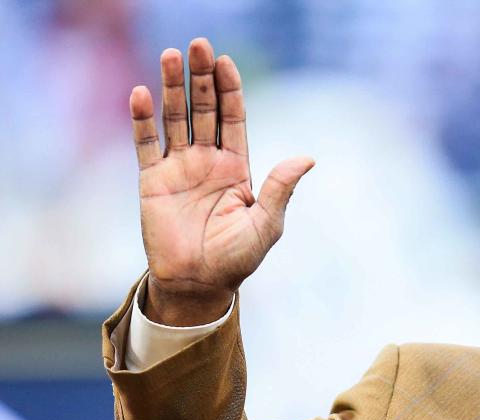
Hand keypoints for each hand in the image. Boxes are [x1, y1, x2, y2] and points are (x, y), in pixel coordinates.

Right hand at [129, 38, 313, 324]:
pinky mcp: (152, 181)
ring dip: (170, 88)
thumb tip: (307, 157)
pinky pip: (146, 144)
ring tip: (169, 56)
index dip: (230, 89)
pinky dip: (142, 120)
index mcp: (237, 168)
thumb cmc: (238, 258)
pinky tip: (140, 93)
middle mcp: (207, 161)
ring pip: (175, 119)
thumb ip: (281, 188)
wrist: (199, 284)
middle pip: (204, 109)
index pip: (233, 118)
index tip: (225, 61)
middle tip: (197, 45)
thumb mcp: (266, 224)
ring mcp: (179, 169)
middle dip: (201, 78)